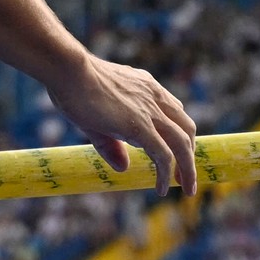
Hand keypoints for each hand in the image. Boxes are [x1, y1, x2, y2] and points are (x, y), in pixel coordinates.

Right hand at [44, 54, 197, 196]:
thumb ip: (112, 144)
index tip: (176, 151)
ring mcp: (149, 110)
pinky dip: (166, 174)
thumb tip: (123, 167)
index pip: (174, 110)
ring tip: (187, 188)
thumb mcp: (97, 116)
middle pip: (186, 128)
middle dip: (190, 154)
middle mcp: (154, 96)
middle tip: (185, 175)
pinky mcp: (140, 126)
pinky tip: (160, 189)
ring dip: (188, 169)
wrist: (68, 70)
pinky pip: (163, 155)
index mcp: (145, 86)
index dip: (179, 133)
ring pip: (182, 144)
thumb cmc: (75, 84)